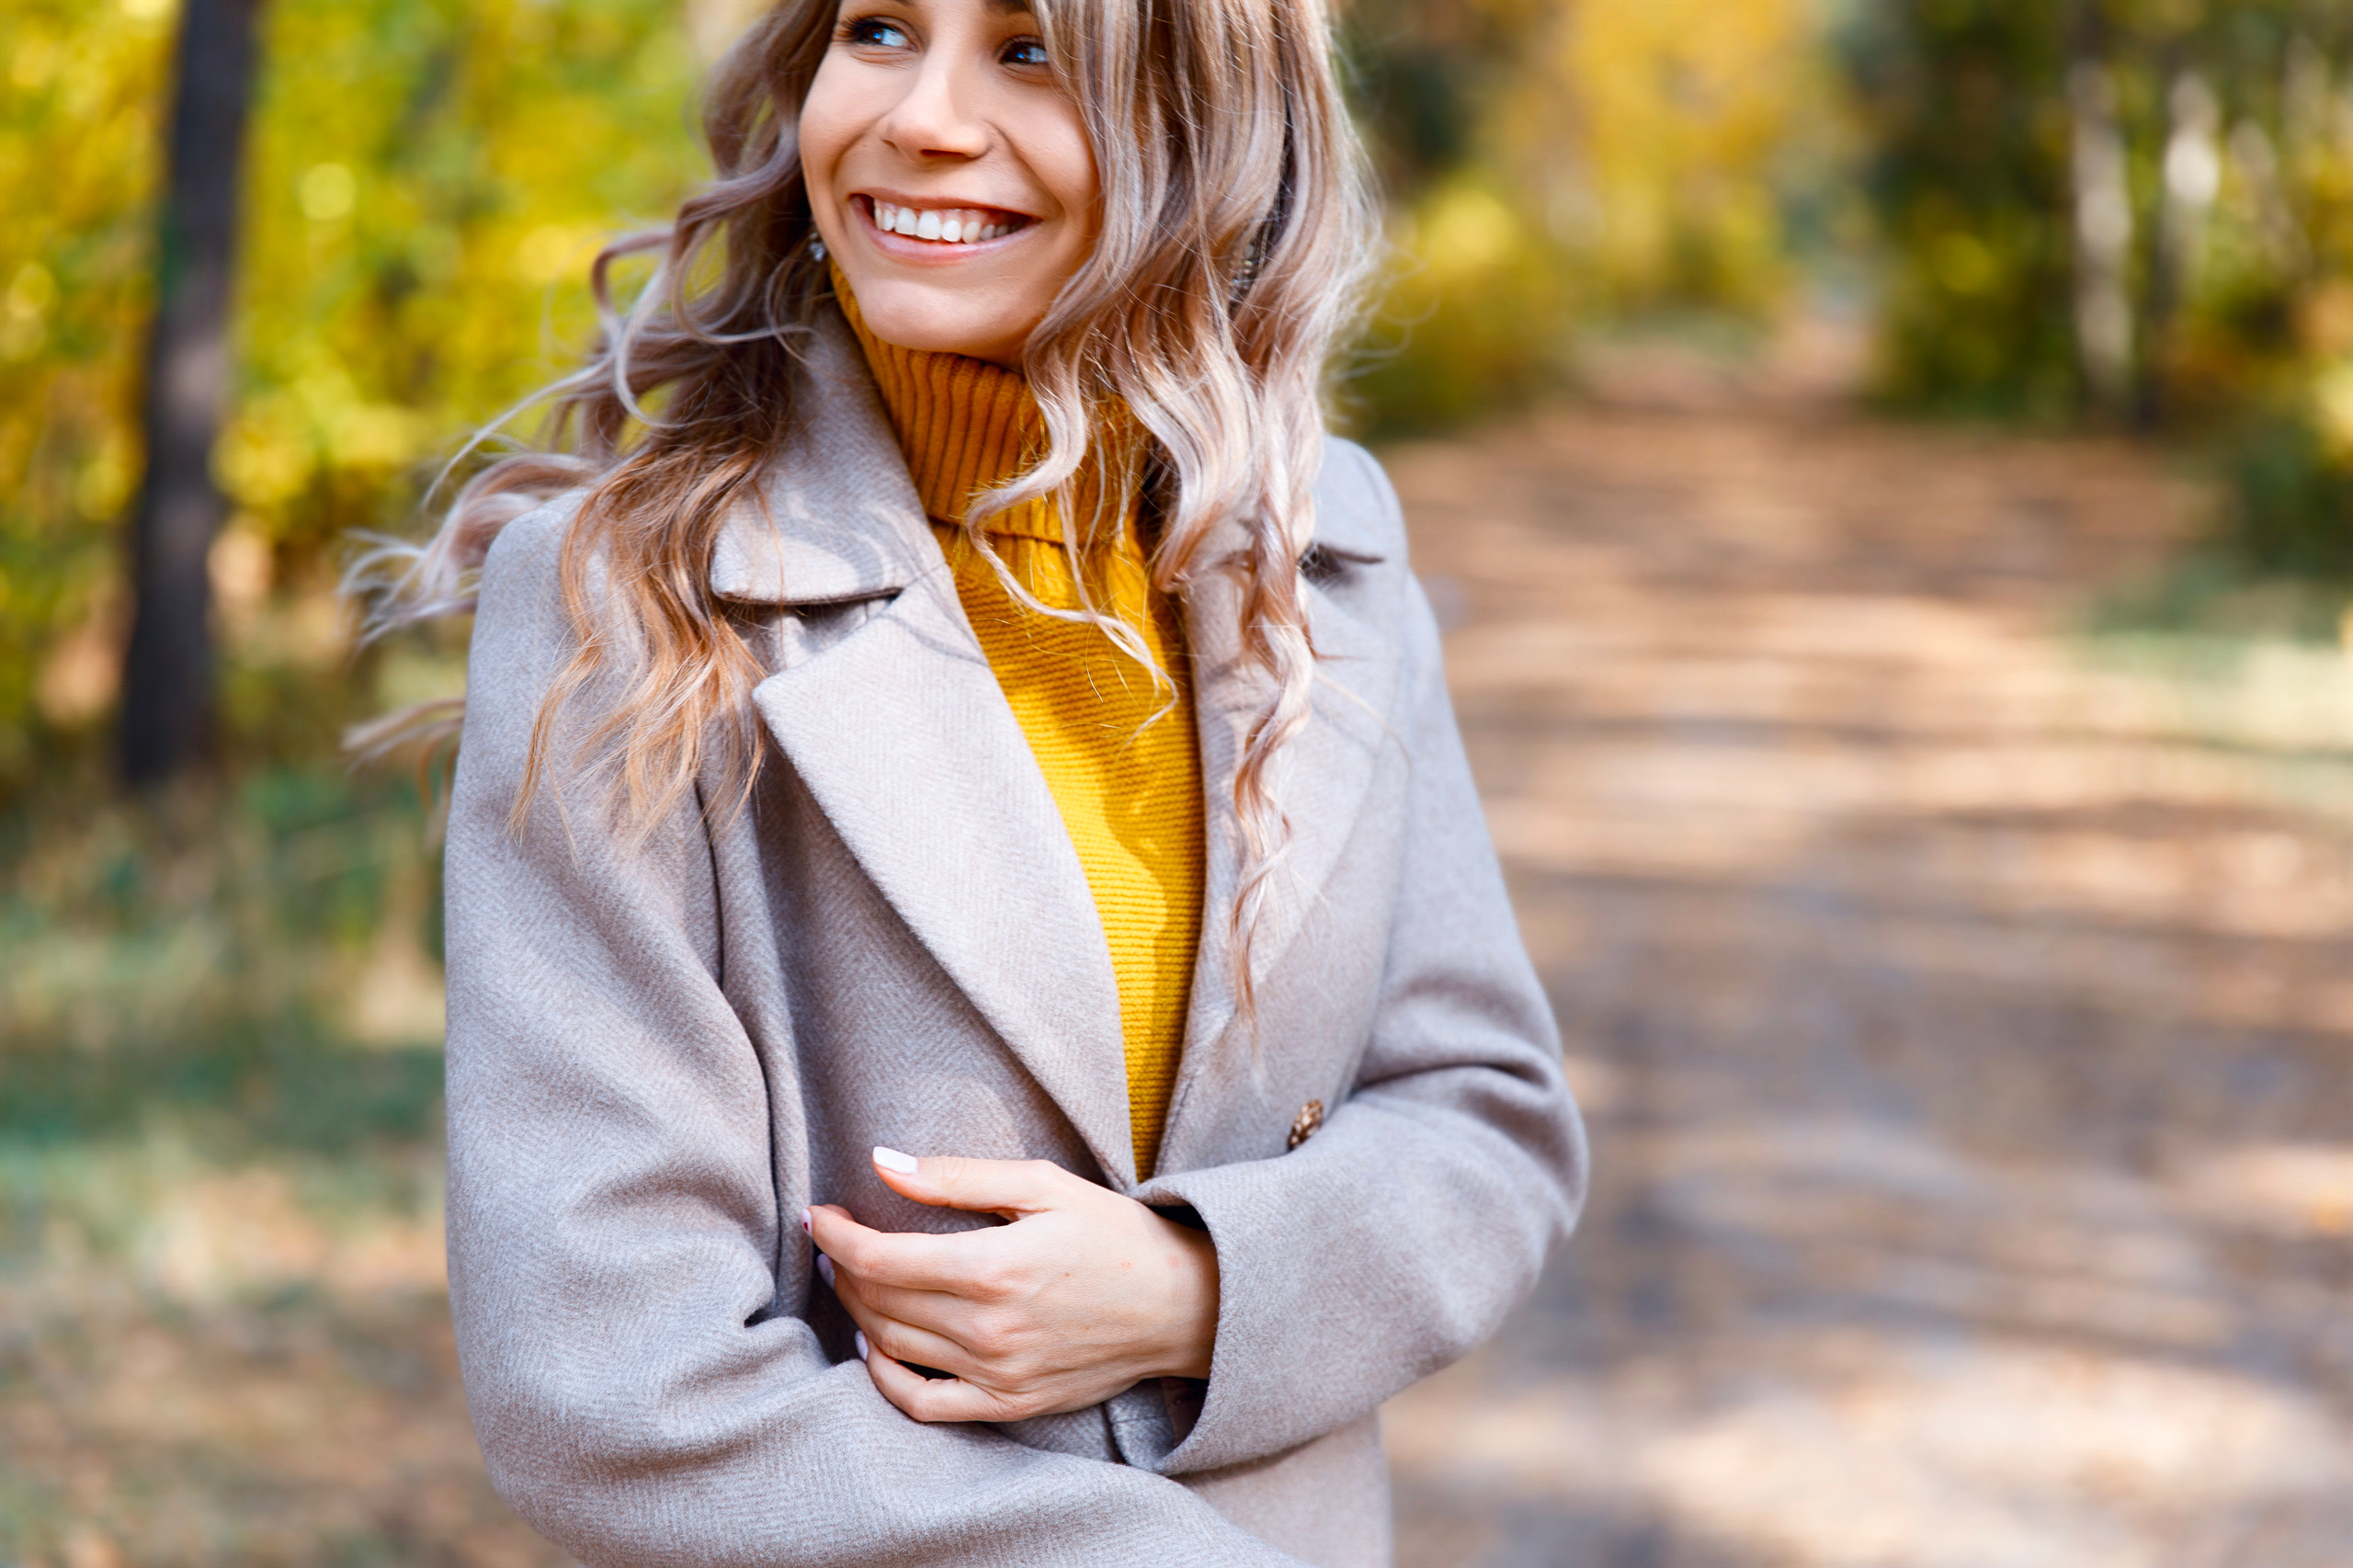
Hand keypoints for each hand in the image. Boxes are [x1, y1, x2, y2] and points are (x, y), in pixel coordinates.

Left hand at [805, 1149, 1219, 1422]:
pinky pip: (923, 1404)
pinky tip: (876, 1348)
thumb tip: (883, 1163)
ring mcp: (997, 1374)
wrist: (1181, 1304)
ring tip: (853, 1280)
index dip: (836, 1235)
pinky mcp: (1009, 1404)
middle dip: (842, 1267)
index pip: (880, 1259)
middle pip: (878, 1303)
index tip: (820, 1214)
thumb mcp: (1042, 1184)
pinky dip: (885, 1379)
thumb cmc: (1113, 1234)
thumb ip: (957, 1177)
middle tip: (835, 1240)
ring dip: (857, 1312)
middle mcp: (989, 1329)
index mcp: (994, 1268)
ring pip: (892, 1348)